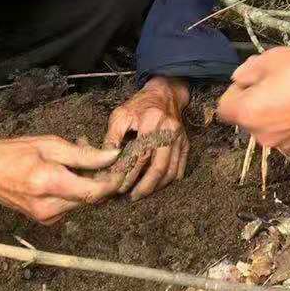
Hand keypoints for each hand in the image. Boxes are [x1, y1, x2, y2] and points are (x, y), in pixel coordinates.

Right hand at [0, 105, 120, 223]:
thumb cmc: (14, 152)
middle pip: (92, 198)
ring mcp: (45, 217)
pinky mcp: (44, 219)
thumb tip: (113, 157)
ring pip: (82, 202)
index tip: (124, 164)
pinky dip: (76, 189)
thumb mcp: (50, 144)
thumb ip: (83, 154)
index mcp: (49, 185)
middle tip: (102, 153)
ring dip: (89, 182)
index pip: (95, 191)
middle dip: (103, 177)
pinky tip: (67, 171)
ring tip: (80, 156)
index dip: (114, 180)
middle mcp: (48, 208)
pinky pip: (70, 204)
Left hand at [103, 77, 190, 198]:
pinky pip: (180, 167)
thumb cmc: (139, 105)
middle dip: (144, 186)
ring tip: (142, 194)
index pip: (140, 155)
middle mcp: (169, 130)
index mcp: (152, 121)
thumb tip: (104, 163)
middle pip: (158, 167)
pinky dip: (169, 180)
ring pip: (171, 170)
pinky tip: (158, 186)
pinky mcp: (185, 143)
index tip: (118, 186)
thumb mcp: (120, 115)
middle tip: (131, 197)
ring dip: (157, 186)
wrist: (164, 93)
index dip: (129, 173)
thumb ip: (112, 138)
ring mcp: (179, 138)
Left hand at [216, 47, 289, 154]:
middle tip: (280, 84)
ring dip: (277, 114)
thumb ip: (248, 69)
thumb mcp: (274, 58)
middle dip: (258, 102)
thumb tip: (239, 79)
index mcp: (247, 113)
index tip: (254, 80)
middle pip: (249, 118)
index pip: (224, 107)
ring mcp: (283, 146)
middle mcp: (260, 136)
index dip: (236, 91)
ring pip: (271, 127)